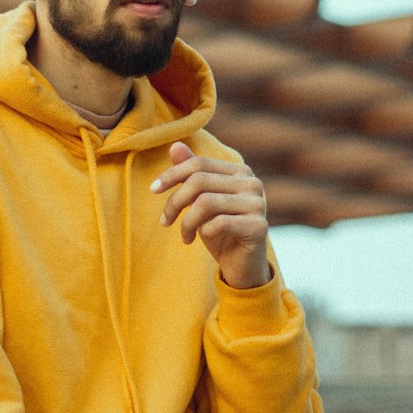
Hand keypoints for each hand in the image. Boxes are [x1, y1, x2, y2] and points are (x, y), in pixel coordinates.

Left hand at [151, 142, 270, 289]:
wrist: (241, 266)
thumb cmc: (219, 231)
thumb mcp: (200, 201)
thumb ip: (191, 174)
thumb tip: (175, 146)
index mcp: (240, 171)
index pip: (199, 163)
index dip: (172, 174)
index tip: (153, 190)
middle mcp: (252, 183)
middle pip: (200, 181)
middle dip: (175, 202)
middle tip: (165, 221)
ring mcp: (258, 204)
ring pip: (206, 202)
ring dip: (186, 222)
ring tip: (184, 235)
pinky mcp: (259, 226)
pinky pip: (219, 223)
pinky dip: (203, 232)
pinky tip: (201, 240)